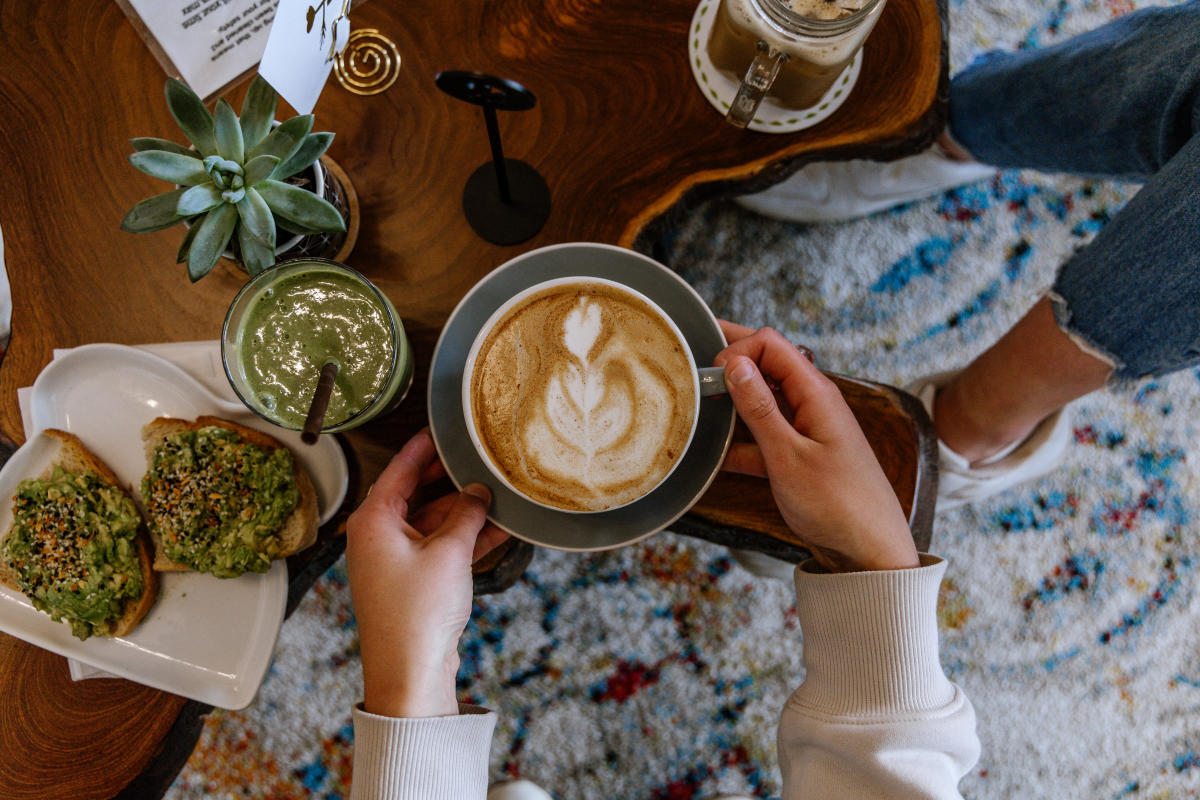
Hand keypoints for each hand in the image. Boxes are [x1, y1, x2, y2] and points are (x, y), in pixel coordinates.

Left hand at [345, 428, 509, 717]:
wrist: (410, 673)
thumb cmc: (416, 614)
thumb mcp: (449, 552)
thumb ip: (467, 514)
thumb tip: (479, 492)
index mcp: (374, 519)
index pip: (400, 467)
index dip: (425, 445)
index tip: (444, 426)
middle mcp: (379, 535)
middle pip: (418, 492)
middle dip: (452, 478)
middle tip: (480, 456)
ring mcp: (395, 560)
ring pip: (434, 520)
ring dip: (466, 510)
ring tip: (500, 490)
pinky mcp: (413, 581)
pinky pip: (441, 546)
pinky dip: (466, 537)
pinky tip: (500, 527)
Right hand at [715, 322, 918, 572]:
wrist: (870, 553)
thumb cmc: (838, 505)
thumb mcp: (788, 455)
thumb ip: (759, 408)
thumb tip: (735, 363)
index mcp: (815, 393)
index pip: (770, 344)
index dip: (737, 350)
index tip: (710, 374)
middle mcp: (811, 403)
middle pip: (765, 366)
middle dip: (729, 364)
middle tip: (690, 365)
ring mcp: (805, 429)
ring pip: (760, 403)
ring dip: (730, 405)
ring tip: (696, 409)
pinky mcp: (799, 456)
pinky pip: (762, 437)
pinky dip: (739, 443)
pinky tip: (713, 456)